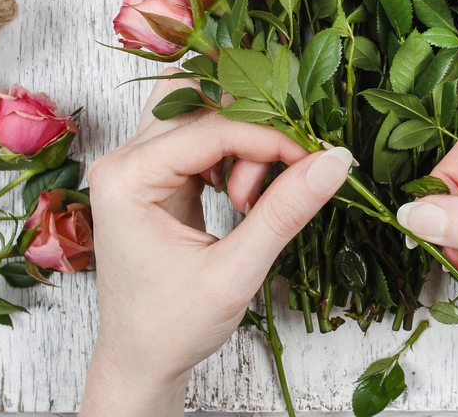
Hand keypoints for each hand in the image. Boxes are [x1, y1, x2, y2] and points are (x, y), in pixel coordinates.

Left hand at [80, 73, 351, 416]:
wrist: (140, 360)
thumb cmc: (172, 325)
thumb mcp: (235, 273)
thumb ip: (283, 213)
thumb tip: (333, 161)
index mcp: (126, 179)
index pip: (211, 129)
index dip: (270, 139)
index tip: (314, 160)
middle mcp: (123, 160)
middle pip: (195, 98)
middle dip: (249, 125)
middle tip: (285, 161)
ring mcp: (136, 164)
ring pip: (199, 111)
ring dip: (239, 139)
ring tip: (249, 198)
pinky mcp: (155, 175)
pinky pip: (200, 138)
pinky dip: (233, 154)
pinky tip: (242, 196)